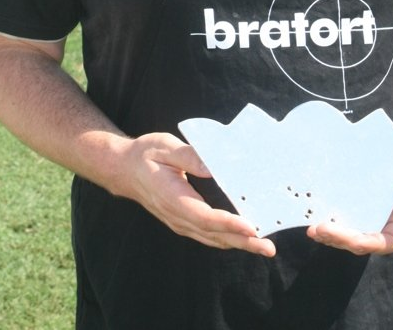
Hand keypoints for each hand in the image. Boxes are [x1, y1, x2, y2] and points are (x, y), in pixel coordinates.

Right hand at [118, 132, 275, 256]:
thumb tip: (213, 166)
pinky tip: (243, 238)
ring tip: (263, 247)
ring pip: (212, 239)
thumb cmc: (145, 154)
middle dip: (242, 242)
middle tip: (268, 247)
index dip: (228, 224)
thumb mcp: (165, 146)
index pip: (204, 217)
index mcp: (173, 198)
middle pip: (213, 234)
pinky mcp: (184, 221)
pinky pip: (208, 235)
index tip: (250, 227)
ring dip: (238, 244)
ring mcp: (180, 222)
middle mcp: (177, 215)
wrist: (125, 169)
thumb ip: (189, 155)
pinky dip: (228, 239)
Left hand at [306, 144, 392, 255]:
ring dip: (331, 236)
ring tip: (312, 229)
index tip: (353, 239)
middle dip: (340, 240)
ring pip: (350, 236)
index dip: (368, 243)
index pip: (386, 242)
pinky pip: (344, 220)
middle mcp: (386, 225)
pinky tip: (313, 217)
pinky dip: (330, 223)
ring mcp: (372, 218)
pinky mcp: (360, 208)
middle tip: (319, 230)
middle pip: (362, 242)